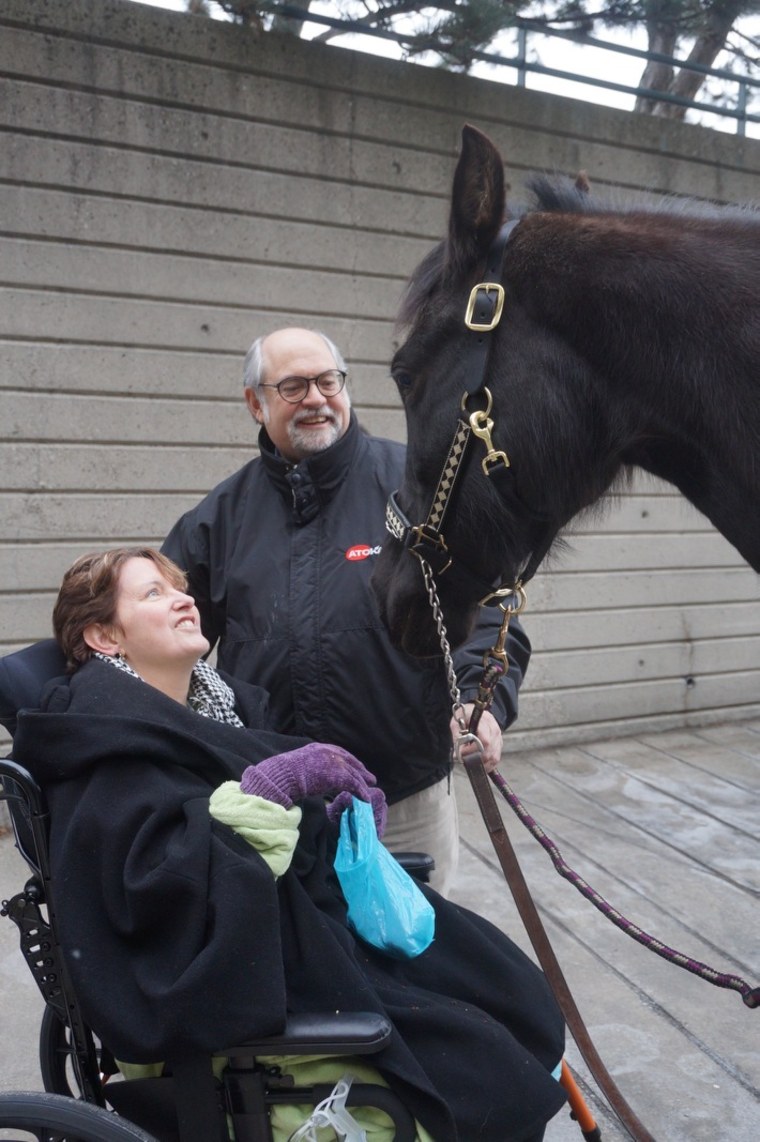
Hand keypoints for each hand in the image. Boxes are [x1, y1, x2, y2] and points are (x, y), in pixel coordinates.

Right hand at [241, 743, 385, 828]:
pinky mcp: (339, 775)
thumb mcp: (300, 765)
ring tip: (369, 791)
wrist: (284, 775)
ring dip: (362, 783)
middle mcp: (330, 753)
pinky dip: (361, 792)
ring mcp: (335, 763)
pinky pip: (354, 784)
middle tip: (370, 778)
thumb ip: (309, 767)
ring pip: (354, 774)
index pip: (340, 753)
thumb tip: (312, 777)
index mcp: (320, 748)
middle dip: (361, 770)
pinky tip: (364, 798)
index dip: (350, 762)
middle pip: (350, 762)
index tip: (356, 767)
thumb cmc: (286, 774)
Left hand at [450, 706, 503, 772]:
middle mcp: (495, 730)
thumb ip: (457, 737)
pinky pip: (495, 759)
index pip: (485, 740)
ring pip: (494, 757)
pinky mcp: (498, 745)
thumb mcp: (456, 722)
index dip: (473, 750)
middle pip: (489, 752)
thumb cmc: (465, 715)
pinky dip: (487, 765)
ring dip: (481, 764)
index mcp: (485, 721)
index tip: (462, 753)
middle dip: (476, 759)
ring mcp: (498, 738)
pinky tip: (478, 765)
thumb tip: (457, 755)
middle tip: (464, 759)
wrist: (476, 710)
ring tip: (470, 763)